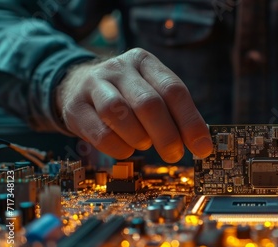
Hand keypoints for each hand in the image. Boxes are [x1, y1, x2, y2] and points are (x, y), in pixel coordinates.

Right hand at [56, 48, 212, 161]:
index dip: (190, 122)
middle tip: (174, 154)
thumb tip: (203, 142)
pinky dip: (119, 147)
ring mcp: (94, 85)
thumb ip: (176, 113)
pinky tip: (126, 148)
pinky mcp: (75, 107)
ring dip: (140, 138)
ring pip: (120, 114)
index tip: (203, 148)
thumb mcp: (152, 92)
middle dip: (167, 136)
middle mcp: (119, 68)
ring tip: (145, 144)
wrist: (75, 86)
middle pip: (149, 103)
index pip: (174, 90)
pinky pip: (100, 133)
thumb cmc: (126, 95)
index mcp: (145, 62)